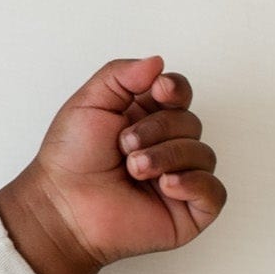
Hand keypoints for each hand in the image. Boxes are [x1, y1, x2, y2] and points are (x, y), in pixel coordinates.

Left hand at [0, 54, 226, 273]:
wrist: (60, 206)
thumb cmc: (68, 160)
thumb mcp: (88, 103)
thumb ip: (121, 75)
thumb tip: (157, 63)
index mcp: (145, 119)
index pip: (179, 94)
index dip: (175, 89)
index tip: (159, 90)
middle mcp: (165, 146)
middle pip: (190, 121)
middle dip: (157, 130)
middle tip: (124, 146)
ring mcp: (179, 178)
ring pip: (203, 153)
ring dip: (166, 157)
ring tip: (133, 170)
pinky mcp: (187, 210)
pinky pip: (214, 190)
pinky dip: (193, 183)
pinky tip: (165, 185)